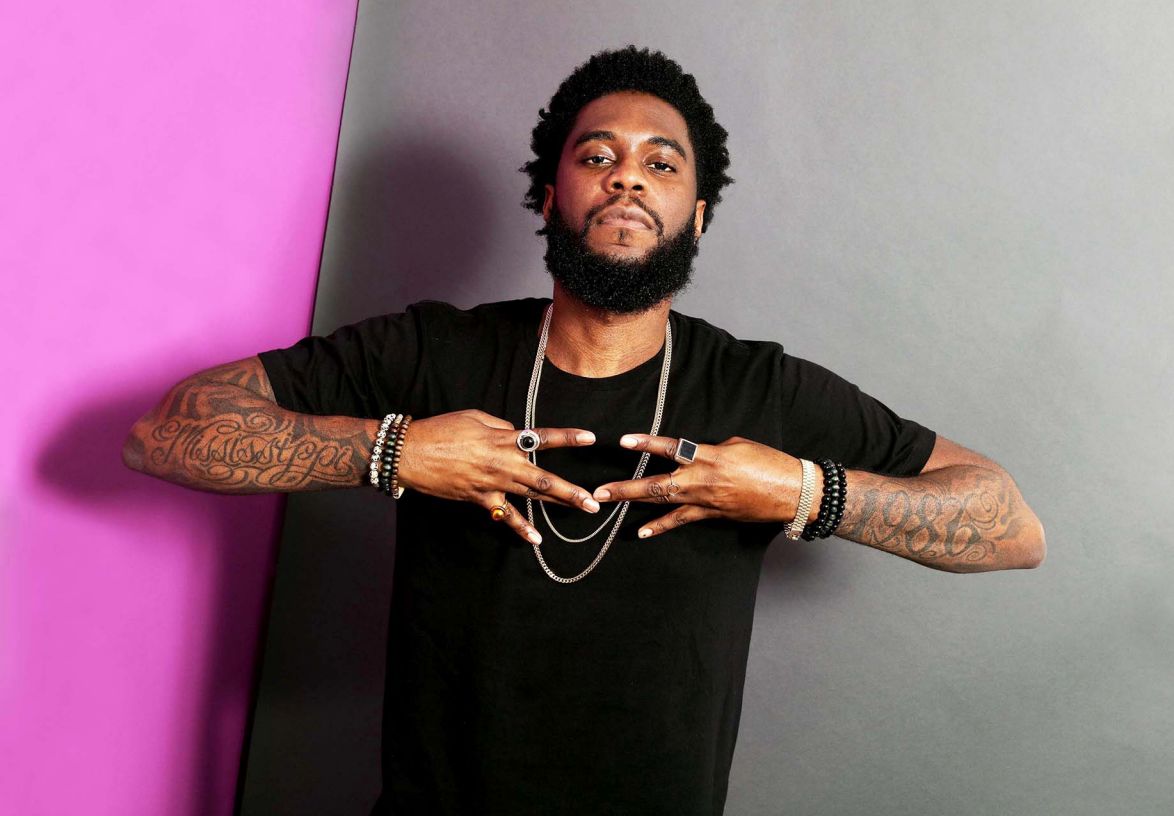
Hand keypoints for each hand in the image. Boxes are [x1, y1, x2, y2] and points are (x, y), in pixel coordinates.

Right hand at [397, 409, 599, 544]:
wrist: (411, 453)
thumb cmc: (441, 430)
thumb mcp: (474, 417)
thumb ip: (501, 425)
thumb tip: (517, 433)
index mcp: (502, 438)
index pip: (542, 438)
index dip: (568, 437)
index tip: (591, 438)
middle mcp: (502, 463)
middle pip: (544, 478)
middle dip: (571, 490)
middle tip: (594, 499)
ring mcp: (492, 484)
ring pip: (532, 496)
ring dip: (559, 504)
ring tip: (582, 510)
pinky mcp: (480, 499)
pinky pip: (504, 515)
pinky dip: (520, 528)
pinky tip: (536, 539)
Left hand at [592, 434, 815, 538]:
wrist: (791, 491)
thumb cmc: (768, 462)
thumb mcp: (737, 444)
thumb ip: (709, 448)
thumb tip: (694, 452)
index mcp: (708, 455)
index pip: (671, 447)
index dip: (646, 444)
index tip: (623, 442)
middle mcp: (701, 478)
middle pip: (656, 483)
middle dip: (625, 487)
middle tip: (600, 491)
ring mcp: (705, 499)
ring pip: (662, 502)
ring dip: (633, 504)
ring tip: (608, 504)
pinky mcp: (712, 514)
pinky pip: (681, 520)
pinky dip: (661, 526)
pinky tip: (643, 532)